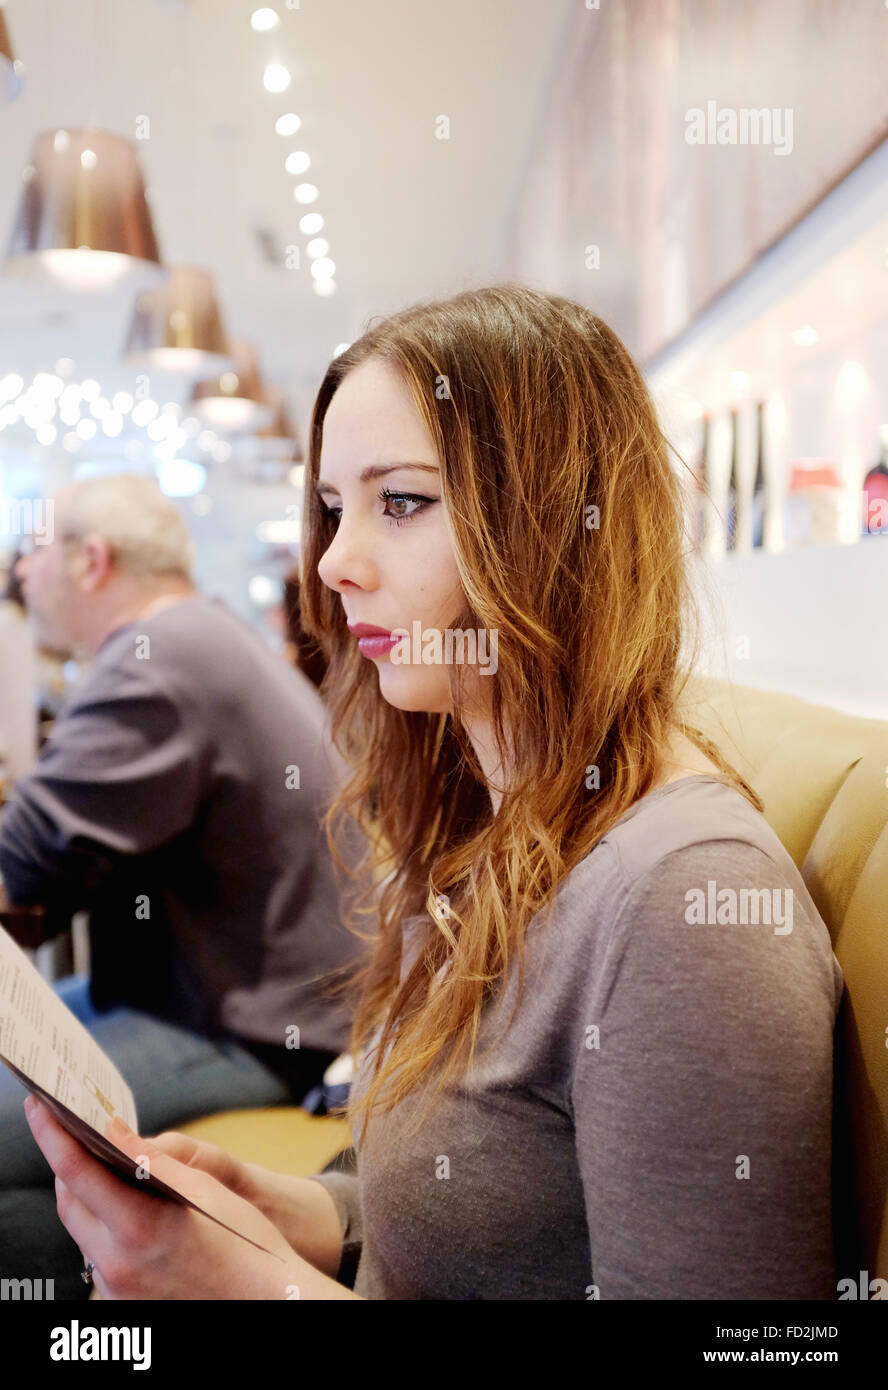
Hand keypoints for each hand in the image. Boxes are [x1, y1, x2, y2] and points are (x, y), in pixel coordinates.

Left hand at [24, 1097, 356, 1299]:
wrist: (263, 1300)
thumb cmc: (244, 1242)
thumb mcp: (202, 1187)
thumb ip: (150, 1159)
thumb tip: (112, 1129)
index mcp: (137, 1228)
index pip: (75, 1172)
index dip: (52, 1134)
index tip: (38, 1107)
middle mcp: (117, 1264)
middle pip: (70, 1204)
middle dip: (69, 1166)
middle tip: (72, 1133)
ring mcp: (116, 1290)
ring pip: (82, 1233)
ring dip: (88, 1200)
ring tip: (105, 1172)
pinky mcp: (122, 1304)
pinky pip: (98, 1259)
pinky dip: (104, 1231)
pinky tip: (126, 1215)